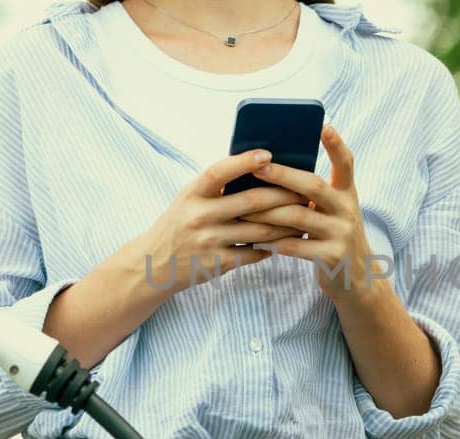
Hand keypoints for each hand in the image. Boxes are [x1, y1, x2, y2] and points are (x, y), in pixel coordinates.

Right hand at [132, 149, 304, 292]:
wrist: (154, 263)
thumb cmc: (179, 223)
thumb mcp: (189, 199)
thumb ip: (216, 186)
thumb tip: (257, 165)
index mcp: (193, 194)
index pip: (219, 171)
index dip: (244, 161)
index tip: (268, 154)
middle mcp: (200, 216)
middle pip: (251, 201)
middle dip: (283, 195)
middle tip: (305, 190)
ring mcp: (209, 241)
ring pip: (259, 229)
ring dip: (286, 223)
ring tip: (304, 215)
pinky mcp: (217, 264)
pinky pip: (254, 252)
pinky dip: (273, 246)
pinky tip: (287, 239)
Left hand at [240, 126, 381, 299]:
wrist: (357, 278)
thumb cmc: (333, 236)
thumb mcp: (333, 211)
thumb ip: (314, 194)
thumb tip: (272, 171)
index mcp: (347, 194)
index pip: (346, 163)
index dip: (336, 145)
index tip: (324, 126)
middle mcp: (347, 210)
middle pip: (314, 186)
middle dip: (283, 175)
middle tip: (257, 167)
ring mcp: (341, 234)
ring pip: (298, 216)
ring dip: (267, 212)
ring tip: (243, 209)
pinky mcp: (332, 257)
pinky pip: (296, 246)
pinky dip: (273, 242)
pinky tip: (255, 240)